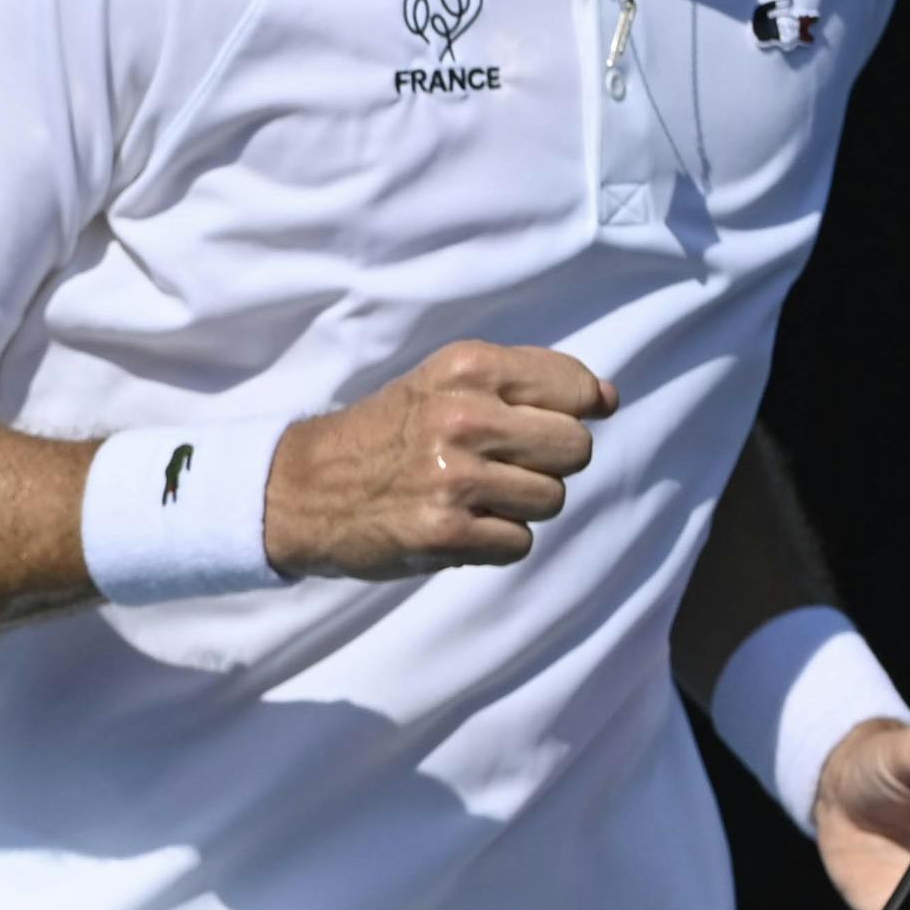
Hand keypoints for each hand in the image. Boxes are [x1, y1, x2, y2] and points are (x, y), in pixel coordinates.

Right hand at [262, 341, 616, 580]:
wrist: (300, 487)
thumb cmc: (384, 432)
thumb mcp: (443, 382)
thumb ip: (525, 384)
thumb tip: (608, 399)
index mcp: (466, 367)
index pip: (576, 388)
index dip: (570, 412)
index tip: (533, 424)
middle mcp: (463, 416)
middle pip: (576, 448)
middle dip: (547, 463)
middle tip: (498, 464)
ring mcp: (454, 477)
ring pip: (552, 499)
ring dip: (519, 505)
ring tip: (471, 494)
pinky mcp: (445, 531)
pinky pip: (519, 542)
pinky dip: (494, 540)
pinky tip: (456, 523)